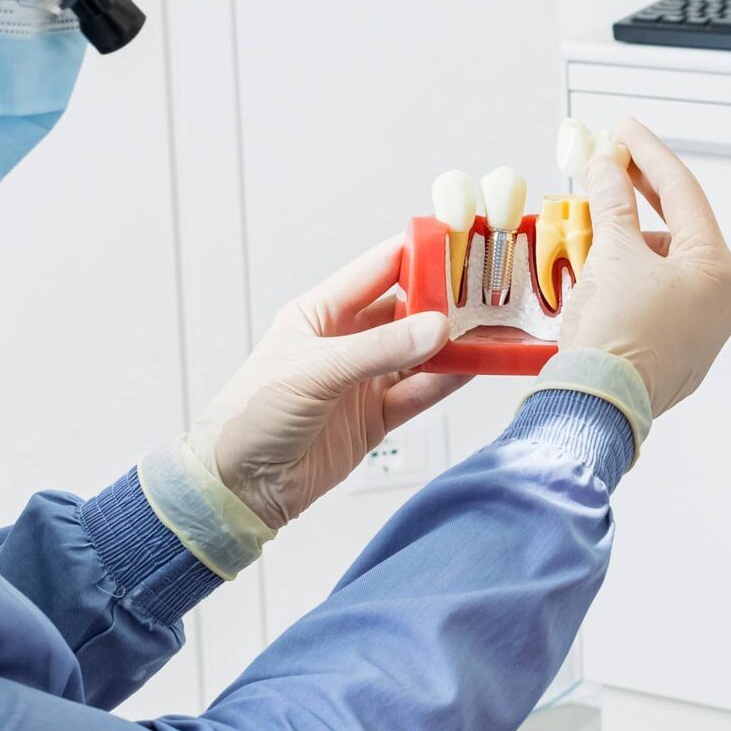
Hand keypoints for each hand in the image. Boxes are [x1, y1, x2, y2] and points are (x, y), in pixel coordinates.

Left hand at [190, 239, 466, 529]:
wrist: (238, 487)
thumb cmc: (250, 417)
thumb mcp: (314, 371)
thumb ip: (379, 350)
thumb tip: (436, 328)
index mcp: (320, 313)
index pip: (379, 269)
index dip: (419, 253)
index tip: (459, 243)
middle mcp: (345, 341)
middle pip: (407, 311)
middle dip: (446, 301)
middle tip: (487, 291)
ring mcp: (363, 380)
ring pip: (419, 353)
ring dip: (453, 345)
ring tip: (492, 331)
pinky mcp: (375, 418)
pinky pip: (419, 392)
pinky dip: (446, 382)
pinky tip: (472, 368)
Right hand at [559, 120, 730, 418]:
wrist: (595, 408)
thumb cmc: (613, 337)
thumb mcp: (611, 254)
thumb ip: (613, 203)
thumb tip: (607, 167)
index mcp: (716, 271)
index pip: (682, 194)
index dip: (647, 155)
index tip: (622, 130)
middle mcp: (720, 302)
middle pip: (678, 230)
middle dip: (639, 197)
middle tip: (609, 165)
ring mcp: (702, 333)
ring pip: (664, 267)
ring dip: (630, 241)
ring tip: (592, 226)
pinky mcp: (677, 356)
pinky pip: (656, 300)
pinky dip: (630, 277)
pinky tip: (600, 268)